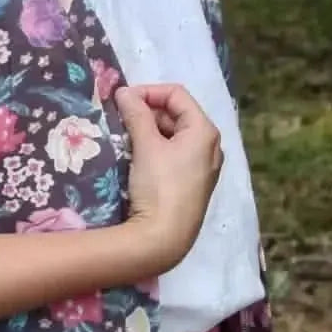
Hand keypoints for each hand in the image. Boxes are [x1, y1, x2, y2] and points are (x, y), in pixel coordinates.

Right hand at [115, 84, 222, 275]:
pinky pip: (175, 153)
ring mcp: (203, 166)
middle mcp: (210, 145)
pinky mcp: (193, 183)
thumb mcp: (146, 145)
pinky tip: (137, 155)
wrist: (163, 239)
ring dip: (149, 129)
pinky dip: (156, 147)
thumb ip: (136, 113)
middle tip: (120, 118)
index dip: (148, 91)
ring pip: (174, 134)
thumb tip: (124, 92)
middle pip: (177, 113)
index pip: (176, 94)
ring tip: (125, 136)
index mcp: (204, 130)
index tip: (122, 100)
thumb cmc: (159, 186)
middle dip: (147, 111)